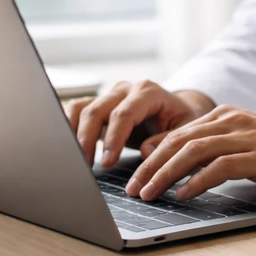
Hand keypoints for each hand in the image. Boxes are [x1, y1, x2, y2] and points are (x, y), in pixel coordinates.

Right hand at [63, 81, 214, 166]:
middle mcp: (126, 89)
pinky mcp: (100, 104)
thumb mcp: (185, 131)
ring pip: (82, 108)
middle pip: (97, 110)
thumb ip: (167, 140)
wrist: (179, 109)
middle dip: (88, 139)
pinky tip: (69, 147)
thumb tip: (146, 151)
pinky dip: (70, 127)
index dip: (113, 138)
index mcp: (148, 92)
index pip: (124, 113)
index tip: (107, 162)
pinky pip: (77, 111)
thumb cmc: (183, 121)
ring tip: (76, 160)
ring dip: (74, 134)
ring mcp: (110, 95)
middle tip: (85, 166)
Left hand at [124, 105, 255, 200]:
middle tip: (132, 189)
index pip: (176, 133)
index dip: (149, 154)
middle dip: (149, 166)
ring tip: (149, 193)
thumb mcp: (246, 144)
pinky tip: (184, 195)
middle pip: (177, 140)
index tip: (133, 175)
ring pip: (192, 151)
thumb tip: (177, 165)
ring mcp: (246, 136)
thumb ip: (215, 149)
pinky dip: (197, 181)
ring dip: (165, 174)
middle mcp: (231, 120)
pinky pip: (220, 166)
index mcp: (225, 116)